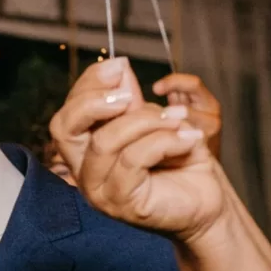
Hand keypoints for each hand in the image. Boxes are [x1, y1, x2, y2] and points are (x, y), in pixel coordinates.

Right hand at [51, 58, 225, 244]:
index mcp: (86, 153)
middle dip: (95, 102)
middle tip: (130, 95)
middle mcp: (85, 174)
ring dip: (148, 121)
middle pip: (64, 129)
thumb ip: (131, 101)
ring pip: (106, 141)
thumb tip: (118, 68)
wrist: (207, 200)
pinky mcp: (121, 204)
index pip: (66, 116)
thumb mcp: (154, 122)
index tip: (120, 66)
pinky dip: (166, 140)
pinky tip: (189, 139)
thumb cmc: (181, 163)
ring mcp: (99, 192)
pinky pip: (134, 158)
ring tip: (180, 121)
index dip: (88, 85)